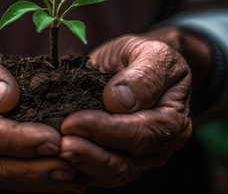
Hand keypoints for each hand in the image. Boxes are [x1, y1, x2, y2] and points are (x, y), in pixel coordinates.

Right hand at [0, 28, 85, 192]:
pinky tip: (64, 178)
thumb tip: (5, 99)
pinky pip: (8, 174)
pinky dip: (36, 179)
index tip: (52, 140)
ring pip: (4, 176)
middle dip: (36, 167)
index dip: (19, 140)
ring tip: (75, 175)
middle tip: (73, 162)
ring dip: (40, 178)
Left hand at [59, 27, 210, 187]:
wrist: (135, 64)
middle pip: (125, 164)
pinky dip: (74, 168)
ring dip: (79, 165)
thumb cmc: (145, 57)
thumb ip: (144, 75)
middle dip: (90, 154)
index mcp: (173, 122)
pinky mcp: (112, 160)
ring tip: (54, 151)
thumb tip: (119, 101)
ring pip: (108, 175)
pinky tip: (53, 157)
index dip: (108, 131)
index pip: (142, 135)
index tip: (75, 122)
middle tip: (60, 142)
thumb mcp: (153, 53)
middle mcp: (157, 148)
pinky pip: (94, 173)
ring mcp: (135, 159)